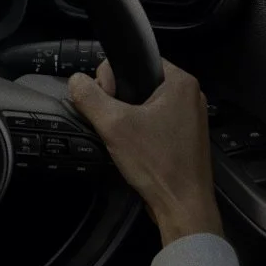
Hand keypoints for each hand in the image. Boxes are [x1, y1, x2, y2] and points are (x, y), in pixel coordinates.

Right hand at [68, 59, 222, 247]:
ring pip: (145, 105)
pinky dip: (140, 133)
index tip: (108, 104)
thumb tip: (75, 81)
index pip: (136, 61)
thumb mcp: (113, 125)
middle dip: (118, 102)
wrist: (183, 205)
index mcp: (180, 82)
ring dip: (128, 119)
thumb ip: (90, 98)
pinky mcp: (185, 137)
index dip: (112, 79)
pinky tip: (135, 149)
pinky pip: (154, 124)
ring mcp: (189, 118)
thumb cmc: (159, 165)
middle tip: (114, 125)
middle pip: (138, 83)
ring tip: (124, 139)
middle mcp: (189, 96)